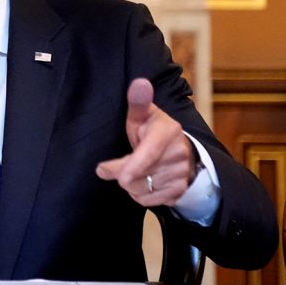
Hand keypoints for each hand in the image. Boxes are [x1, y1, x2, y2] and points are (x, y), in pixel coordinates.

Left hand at [95, 78, 197, 206]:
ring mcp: (182, 173)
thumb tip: (139, 83)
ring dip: (132, 185)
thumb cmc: (151, 130)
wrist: (179, 149)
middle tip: (117, 167)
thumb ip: (137, 102)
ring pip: (143, 190)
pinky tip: (144, 181)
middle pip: (139, 175)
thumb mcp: (142, 115)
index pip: (148, 154)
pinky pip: (152, 201)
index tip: (102, 170)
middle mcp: (179, 153)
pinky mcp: (181, 190)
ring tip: (136, 171)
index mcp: (168, 131)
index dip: (128, 166)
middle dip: (122, 174)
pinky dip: (142, 195)